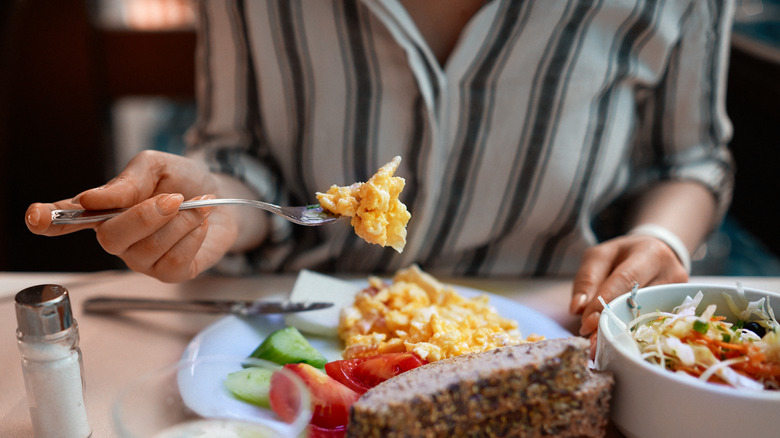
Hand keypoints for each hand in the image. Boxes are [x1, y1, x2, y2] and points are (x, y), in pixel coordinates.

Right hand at [25, 150, 241, 281]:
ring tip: (197, 205)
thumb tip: (95, 198)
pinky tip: (200, 224)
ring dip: (180, 223)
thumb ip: (129, 179)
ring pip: (148, 249)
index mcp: (105, 208)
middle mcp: (118, 238)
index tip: (36, 217)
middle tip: (174, 198)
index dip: (50, 218)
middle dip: (146, 216)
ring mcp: (141, 259)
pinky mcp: (169, 273)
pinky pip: (174, 263)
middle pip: (112, 238)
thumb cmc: (184, 182)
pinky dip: (193, 238)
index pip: (68, 217)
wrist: (223, 197)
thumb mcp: (157, 166)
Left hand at [569, 234, 688, 336]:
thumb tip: (578, 308)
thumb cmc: (624, 256)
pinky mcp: (681, 308)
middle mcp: (671, 272)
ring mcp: (680, 293)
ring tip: (603, 347)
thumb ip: (587, 279)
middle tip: (594, 343)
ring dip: (623, 333)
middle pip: (639, 302)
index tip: (587, 323)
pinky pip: (656, 325)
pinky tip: (621, 345)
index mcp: (650, 254)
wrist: (656, 254)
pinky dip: (635, 335)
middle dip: (613, 323)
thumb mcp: (600, 257)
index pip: (625, 280)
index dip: (605, 302)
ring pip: (648, 318)